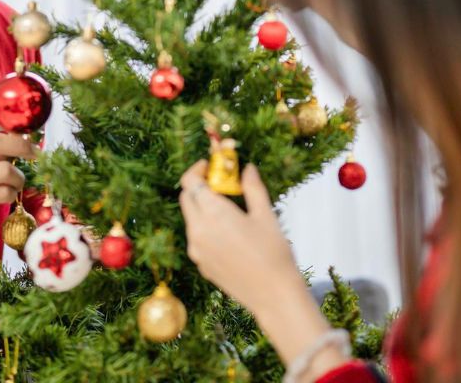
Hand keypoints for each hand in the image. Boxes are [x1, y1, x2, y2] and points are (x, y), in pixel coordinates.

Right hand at [0, 107, 37, 244]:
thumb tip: (20, 133)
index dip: (10, 119)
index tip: (26, 127)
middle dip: (22, 146)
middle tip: (34, 153)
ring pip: (4, 169)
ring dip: (18, 176)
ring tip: (17, 181)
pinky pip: (3, 192)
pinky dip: (12, 193)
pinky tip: (8, 194)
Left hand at [179, 161, 343, 378]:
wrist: (274, 296)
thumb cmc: (274, 253)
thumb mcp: (265, 215)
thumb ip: (252, 187)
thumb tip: (247, 168)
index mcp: (212, 214)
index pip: (190, 182)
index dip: (197, 169)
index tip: (210, 165)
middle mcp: (197, 231)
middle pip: (186, 198)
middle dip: (198, 186)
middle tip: (219, 183)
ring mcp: (196, 250)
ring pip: (190, 219)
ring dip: (201, 208)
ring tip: (227, 209)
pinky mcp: (200, 264)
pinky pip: (196, 238)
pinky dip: (205, 227)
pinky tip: (228, 233)